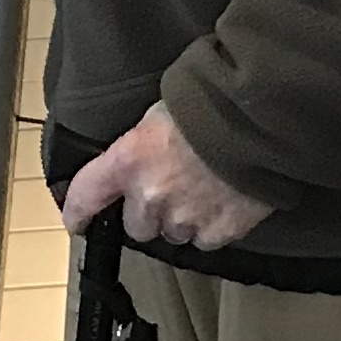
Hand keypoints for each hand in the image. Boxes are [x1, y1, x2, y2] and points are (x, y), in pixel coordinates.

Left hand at [59, 102, 274, 251]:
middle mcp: (150, 196)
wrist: (262, 118)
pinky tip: (224, 199)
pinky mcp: (219, 232)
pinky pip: (205, 239)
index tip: (78, 221)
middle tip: (169, 186)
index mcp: (129, 161)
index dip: (78, 212)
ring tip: (202, 189)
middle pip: (136, 225)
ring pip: (172, 233)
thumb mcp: (158, 111)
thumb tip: (137, 156)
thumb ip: (140, 144)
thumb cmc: (209, 101)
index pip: (86, 196)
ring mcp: (185, 219)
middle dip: (148, 210)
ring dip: (181, 219)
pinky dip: (211, 225)